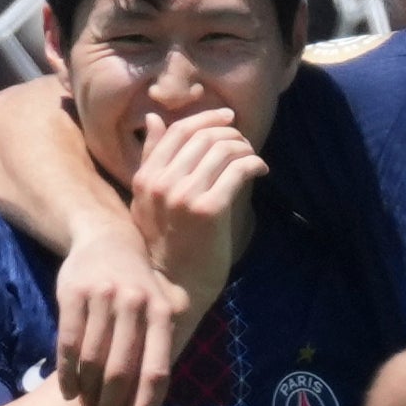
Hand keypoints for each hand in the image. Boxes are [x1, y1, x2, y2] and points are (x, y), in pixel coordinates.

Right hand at [55, 217, 189, 405]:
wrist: (107, 237)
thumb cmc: (138, 285)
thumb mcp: (161, 306)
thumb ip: (161, 346)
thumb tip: (154, 403)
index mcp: (163, 313)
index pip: (156, 371)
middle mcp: (136, 304)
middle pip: (121, 371)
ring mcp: (103, 298)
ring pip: (92, 361)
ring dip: (87, 395)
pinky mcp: (73, 293)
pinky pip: (68, 344)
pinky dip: (67, 374)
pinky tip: (68, 392)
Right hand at [132, 106, 268, 301]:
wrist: (176, 287)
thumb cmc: (165, 244)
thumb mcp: (147, 200)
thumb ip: (150, 158)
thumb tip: (153, 118)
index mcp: (145, 177)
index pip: (179, 131)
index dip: (207, 118)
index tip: (228, 118)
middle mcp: (162, 183)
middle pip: (204, 136)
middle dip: (230, 133)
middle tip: (244, 143)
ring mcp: (185, 196)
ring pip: (223, 149)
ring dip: (244, 148)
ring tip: (251, 158)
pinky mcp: (209, 210)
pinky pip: (238, 170)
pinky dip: (254, 164)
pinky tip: (260, 171)